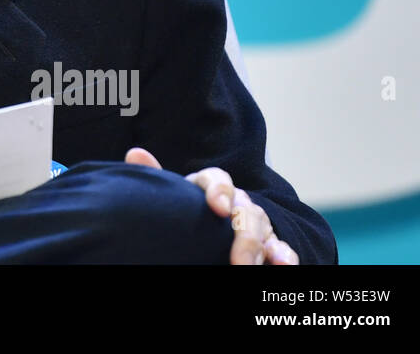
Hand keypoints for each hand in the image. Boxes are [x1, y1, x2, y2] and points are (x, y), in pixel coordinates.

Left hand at [124, 147, 298, 264]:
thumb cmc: (187, 210)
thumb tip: (135, 153)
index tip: (217, 207)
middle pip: (246, 211)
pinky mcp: (270, 243)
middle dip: (244, 237)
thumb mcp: (174, 196)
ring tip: (260, 266)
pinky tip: (283, 266)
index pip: (217, 180)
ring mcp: (256, 223)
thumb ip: (159, 178)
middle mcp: (238, 202)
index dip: (219, 191)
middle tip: (239, 261)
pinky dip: (284, 255)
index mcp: (211, 186)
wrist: (208, 227)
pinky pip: (281, 247)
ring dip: (263, 249)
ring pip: (263, 230)